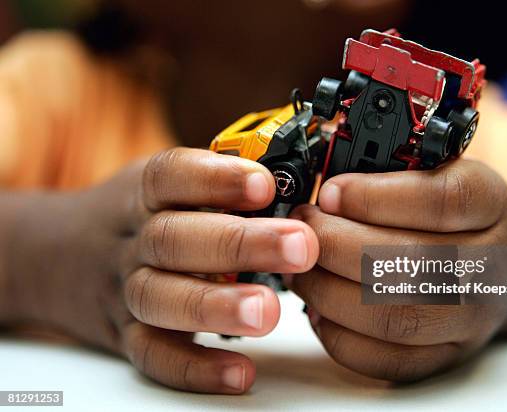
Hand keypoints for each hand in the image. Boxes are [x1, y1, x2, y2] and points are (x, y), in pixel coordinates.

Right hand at [5, 148, 317, 392]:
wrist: (53, 257)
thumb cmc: (134, 216)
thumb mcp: (157, 184)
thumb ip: (213, 181)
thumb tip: (292, 178)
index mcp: (142, 193)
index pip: (172, 175)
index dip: (217, 178)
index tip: (265, 185)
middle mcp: (131, 240)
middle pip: (175, 239)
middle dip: (241, 243)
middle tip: (300, 246)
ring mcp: (123, 291)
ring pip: (161, 298)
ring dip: (217, 306)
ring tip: (270, 311)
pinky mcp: (124, 337)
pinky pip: (154, 356)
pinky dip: (195, 368)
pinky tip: (240, 373)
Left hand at [285, 159, 506, 380]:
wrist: (497, 264)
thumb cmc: (452, 215)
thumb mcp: (437, 173)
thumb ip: (390, 173)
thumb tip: (323, 190)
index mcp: (489, 204)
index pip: (440, 200)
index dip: (373, 198)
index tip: (328, 193)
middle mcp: (489, 265)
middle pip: (410, 263)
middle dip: (335, 244)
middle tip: (301, 230)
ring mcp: (471, 318)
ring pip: (393, 316)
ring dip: (328, 291)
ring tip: (301, 268)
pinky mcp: (446, 356)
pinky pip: (387, 360)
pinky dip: (340, 336)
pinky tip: (319, 309)